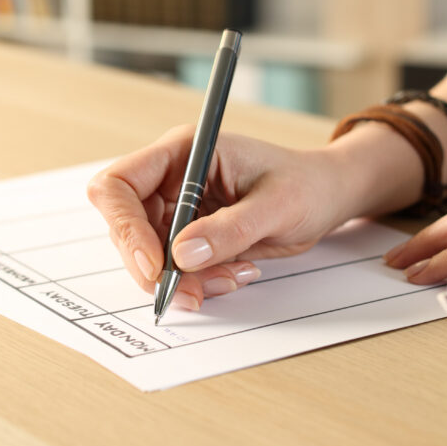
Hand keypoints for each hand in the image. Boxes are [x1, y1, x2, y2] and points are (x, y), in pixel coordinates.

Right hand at [87, 126, 353, 310]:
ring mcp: (176, 207)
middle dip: (154, 266)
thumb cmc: (307, 184)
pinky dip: (196, 282)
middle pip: (125, 226)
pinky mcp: (187, 234)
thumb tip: (181, 255)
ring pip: (147, 255)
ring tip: (230, 279)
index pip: (119, 184)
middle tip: (191, 293)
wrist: (327, 196)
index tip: (154, 265)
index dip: (124, 225)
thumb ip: (230, 229)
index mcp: (184, 152)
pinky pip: (173, 267)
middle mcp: (170, 178)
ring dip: (181, 279)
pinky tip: (233, 275)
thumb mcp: (278, 205)